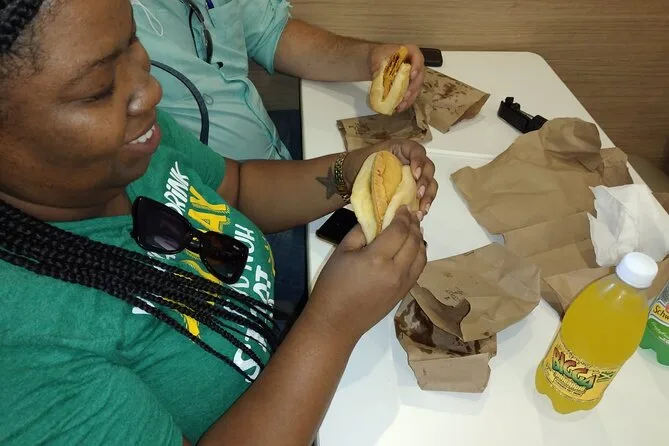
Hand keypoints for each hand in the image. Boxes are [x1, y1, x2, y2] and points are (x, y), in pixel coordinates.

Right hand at [305, 208, 426, 342]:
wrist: (336, 323)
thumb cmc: (332, 285)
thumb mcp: (341, 252)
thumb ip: (361, 232)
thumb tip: (376, 218)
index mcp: (378, 259)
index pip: (399, 230)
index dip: (403, 215)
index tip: (402, 205)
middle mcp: (396, 271)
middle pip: (414, 240)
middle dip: (413, 224)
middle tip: (410, 212)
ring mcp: (403, 284)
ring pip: (421, 255)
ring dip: (419, 238)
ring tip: (413, 228)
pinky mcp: (404, 293)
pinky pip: (419, 269)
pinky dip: (419, 254)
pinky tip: (412, 247)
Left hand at [344, 139, 437, 217]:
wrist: (350, 176)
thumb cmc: (359, 164)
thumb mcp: (367, 157)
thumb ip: (380, 164)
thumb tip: (389, 179)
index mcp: (402, 150)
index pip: (417, 151)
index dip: (419, 161)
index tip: (415, 174)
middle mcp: (411, 162)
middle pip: (428, 169)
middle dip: (426, 182)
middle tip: (419, 194)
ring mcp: (413, 178)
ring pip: (430, 184)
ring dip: (428, 196)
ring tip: (422, 208)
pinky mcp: (411, 192)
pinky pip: (423, 197)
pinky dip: (423, 205)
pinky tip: (420, 213)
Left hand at [368, 43, 424, 112]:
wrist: (377, 60)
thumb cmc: (379, 55)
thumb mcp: (377, 57)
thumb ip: (379, 65)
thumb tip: (378, 76)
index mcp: (410, 52)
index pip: (418, 57)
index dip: (417, 66)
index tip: (411, 75)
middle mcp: (416, 64)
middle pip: (419, 76)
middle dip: (413, 88)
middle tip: (405, 96)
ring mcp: (414, 76)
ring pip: (416, 88)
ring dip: (410, 98)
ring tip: (401, 106)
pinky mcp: (410, 85)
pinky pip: (412, 94)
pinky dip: (406, 102)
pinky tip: (399, 108)